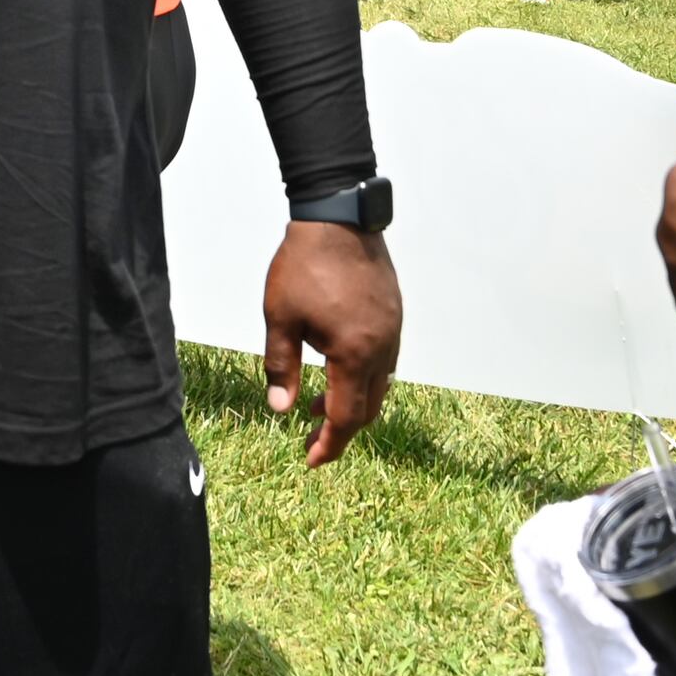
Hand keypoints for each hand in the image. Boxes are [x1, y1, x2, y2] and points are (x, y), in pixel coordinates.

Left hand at [260, 220, 400, 465]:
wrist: (338, 216)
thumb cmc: (304, 264)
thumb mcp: (281, 318)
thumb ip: (281, 367)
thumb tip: (281, 410)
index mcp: (355, 353)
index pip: (347, 417)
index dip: (329, 444)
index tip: (311, 459)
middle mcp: (382, 347)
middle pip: (369, 407)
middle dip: (341, 429)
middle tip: (312, 438)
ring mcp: (393, 330)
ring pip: (380, 384)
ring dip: (353, 401)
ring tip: (318, 401)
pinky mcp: (394, 313)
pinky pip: (384, 360)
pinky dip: (363, 376)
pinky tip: (337, 366)